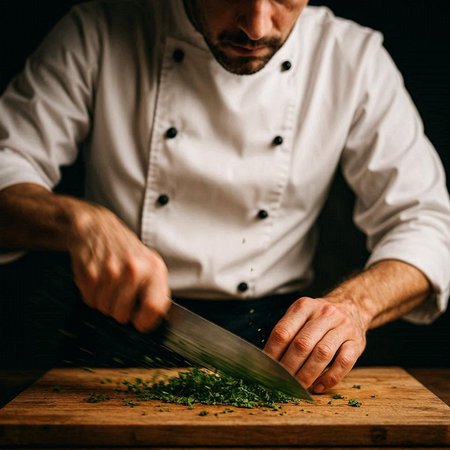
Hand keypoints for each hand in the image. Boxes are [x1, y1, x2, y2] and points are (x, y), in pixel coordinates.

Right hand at [68, 204, 170, 331]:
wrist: (97, 227)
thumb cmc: (126, 250)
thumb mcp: (150, 264)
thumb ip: (155, 290)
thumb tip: (155, 318)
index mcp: (154, 269)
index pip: (154, 307)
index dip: (145, 321)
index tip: (139, 321)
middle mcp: (134, 270)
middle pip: (123, 315)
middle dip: (119, 309)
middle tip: (120, 293)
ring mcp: (111, 272)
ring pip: (105, 309)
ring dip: (105, 301)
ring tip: (109, 282)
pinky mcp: (90, 273)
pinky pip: (90, 300)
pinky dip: (92, 294)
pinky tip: (98, 278)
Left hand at [263, 296, 367, 392]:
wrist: (351, 307)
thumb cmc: (318, 318)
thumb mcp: (301, 315)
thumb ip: (287, 332)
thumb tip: (267, 361)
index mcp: (304, 306)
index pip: (283, 332)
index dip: (272, 353)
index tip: (266, 369)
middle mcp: (324, 313)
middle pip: (302, 344)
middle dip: (289, 367)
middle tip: (281, 383)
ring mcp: (343, 327)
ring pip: (322, 354)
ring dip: (307, 374)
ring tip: (298, 387)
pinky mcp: (357, 342)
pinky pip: (343, 363)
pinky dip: (330, 378)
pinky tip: (319, 386)